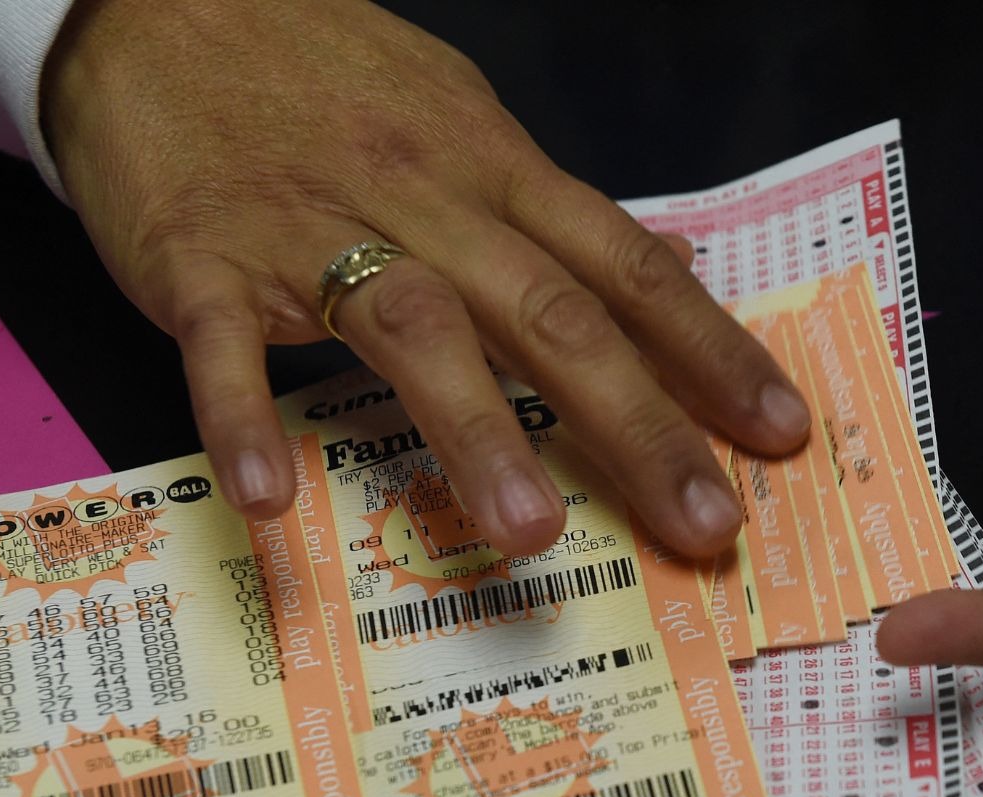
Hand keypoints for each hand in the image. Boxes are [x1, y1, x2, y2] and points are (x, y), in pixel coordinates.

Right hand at [40, 0, 808, 553]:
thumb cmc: (322, 75)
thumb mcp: (463, 119)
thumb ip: (558, 211)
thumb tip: (670, 267)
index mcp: (494, 170)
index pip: (624, 267)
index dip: (710, 352)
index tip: (780, 433)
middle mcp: (425, 200)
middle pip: (550, 313)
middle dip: (639, 424)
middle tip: (706, 524)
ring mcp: (310, 231)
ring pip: (413, 326)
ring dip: (475, 431)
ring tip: (529, 535)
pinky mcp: (203, 259)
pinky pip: (223, 347)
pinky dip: (244, 420)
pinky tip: (272, 504)